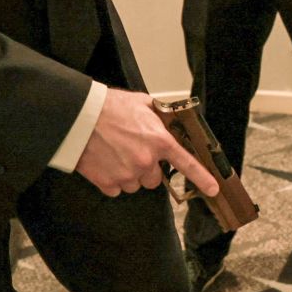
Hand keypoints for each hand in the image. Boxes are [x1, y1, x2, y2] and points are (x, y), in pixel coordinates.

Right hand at [75, 88, 220, 197]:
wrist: (78, 117)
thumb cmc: (109, 106)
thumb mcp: (142, 103)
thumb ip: (158, 115)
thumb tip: (168, 119)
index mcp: (159, 141)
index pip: (186, 164)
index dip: (202, 178)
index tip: (213, 189)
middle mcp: (146, 161)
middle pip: (155, 179)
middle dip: (147, 168)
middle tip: (132, 151)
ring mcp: (126, 175)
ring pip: (135, 185)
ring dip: (129, 174)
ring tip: (114, 154)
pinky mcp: (107, 183)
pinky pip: (116, 189)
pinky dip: (111, 180)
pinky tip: (104, 162)